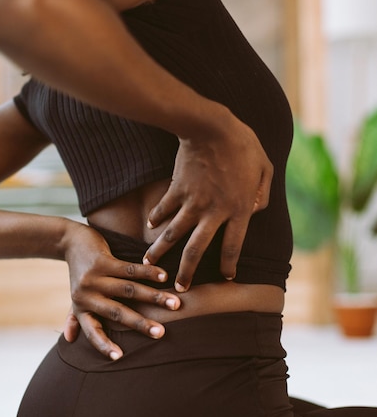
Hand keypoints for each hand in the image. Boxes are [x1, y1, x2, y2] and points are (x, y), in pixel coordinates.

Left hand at [61, 222, 180, 358]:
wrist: (71, 241)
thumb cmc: (79, 273)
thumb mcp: (76, 297)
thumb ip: (74, 318)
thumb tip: (69, 340)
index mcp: (81, 308)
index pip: (92, 331)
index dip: (104, 345)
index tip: (119, 358)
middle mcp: (86, 295)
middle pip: (117, 312)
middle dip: (141, 323)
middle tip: (161, 333)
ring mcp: (94, 278)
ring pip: (128, 289)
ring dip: (154, 296)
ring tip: (175, 303)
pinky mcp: (102, 261)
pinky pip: (129, 269)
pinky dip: (148, 273)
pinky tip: (164, 276)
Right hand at [143, 114, 272, 291]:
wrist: (212, 127)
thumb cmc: (244, 145)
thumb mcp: (266, 169)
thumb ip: (264, 195)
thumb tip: (258, 212)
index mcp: (239, 209)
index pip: (234, 246)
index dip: (229, 265)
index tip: (226, 278)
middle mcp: (214, 212)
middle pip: (198, 250)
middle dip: (187, 271)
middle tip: (179, 288)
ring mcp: (193, 202)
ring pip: (174, 234)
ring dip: (161, 252)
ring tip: (150, 265)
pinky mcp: (177, 189)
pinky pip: (164, 208)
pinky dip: (157, 217)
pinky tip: (151, 226)